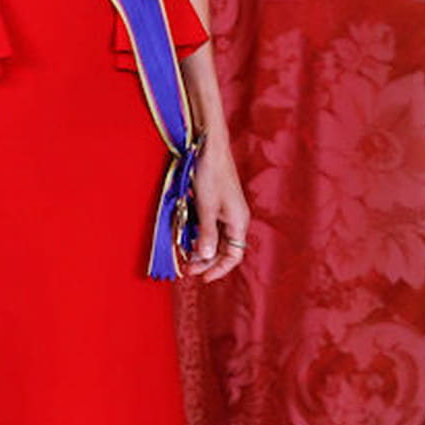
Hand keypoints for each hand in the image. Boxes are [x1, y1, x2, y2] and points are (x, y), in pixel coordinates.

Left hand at [184, 133, 249, 283]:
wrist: (209, 146)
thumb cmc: (210, 173)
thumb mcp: (206, 207)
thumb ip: (206, 233)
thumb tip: (205, 257)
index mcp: (238, 222)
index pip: (233, 256)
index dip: (218, 269)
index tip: (201, 278)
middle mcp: (235, 219)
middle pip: (224, 250)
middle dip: (206, 262)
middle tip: (187, 269)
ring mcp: (226, 211)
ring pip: (216, 239)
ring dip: (201, 250)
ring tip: (186, 256)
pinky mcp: (216, 204)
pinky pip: (210, 227)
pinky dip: (200, 236)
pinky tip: (188, 239)